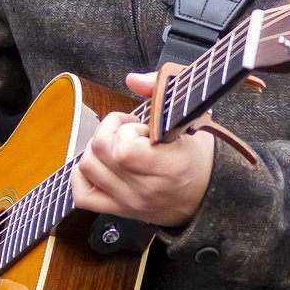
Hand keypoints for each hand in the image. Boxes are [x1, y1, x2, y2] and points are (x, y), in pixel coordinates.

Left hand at [70, 71, 215, 227]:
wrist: (206, 197)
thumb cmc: (198, 157)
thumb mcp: (191, 118)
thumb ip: (162, 91)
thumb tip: (133, 79)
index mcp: (169, 167)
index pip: (124, 151)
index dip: (126, 130)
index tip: (141, 127)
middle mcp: (146, 188)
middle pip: (100, 152)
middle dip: (111, 131)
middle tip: (130, 132)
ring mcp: (130, 201)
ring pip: (87, 167)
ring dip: (98, 149)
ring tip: (119, 146)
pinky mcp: (119, 209)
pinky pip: (83, 194)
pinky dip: (83, 175)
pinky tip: (102, 164)